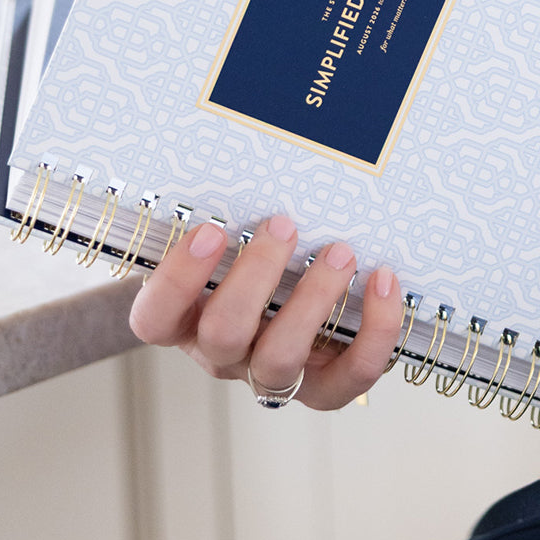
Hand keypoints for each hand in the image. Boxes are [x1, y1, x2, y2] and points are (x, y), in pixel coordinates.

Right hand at [129, 216, 403, 409]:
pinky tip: (383, 280)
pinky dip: (375, 330)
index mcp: (186, 321)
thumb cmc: (254, 265)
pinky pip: (351, 374)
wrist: (294, 310)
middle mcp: (223, 354)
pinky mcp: (325, 388)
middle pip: (223, 335)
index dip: (177, 281)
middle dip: (254, 278)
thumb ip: (231, 220)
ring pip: (280, 360)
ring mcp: (271, 375)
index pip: (155, 319)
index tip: (209, 230)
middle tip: (282, 225)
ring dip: (313, 301)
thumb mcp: (230, 246)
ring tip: (340, 252)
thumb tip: (252, 152)